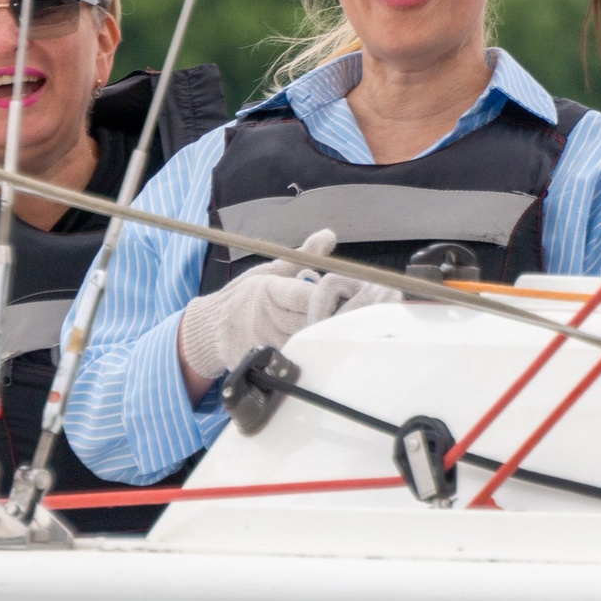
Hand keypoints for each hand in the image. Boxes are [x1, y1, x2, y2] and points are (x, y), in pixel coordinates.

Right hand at [176, 229, 400, 381]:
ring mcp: (269, 346)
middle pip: (320, 320)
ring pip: (315, 342)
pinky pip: (305, 360)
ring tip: (382, 315)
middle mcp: (269, 321)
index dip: (342, 292)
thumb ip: (303, 254)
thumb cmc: (244, 297)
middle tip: (389, 298)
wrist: (211, 330)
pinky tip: (356, 340)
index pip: (311, 295)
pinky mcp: (269, 365)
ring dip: (348, 329)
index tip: (370, 285)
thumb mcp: (271, 269)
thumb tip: (329, 234)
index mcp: (269, 293)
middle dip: (355, 309)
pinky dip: (330, 350)